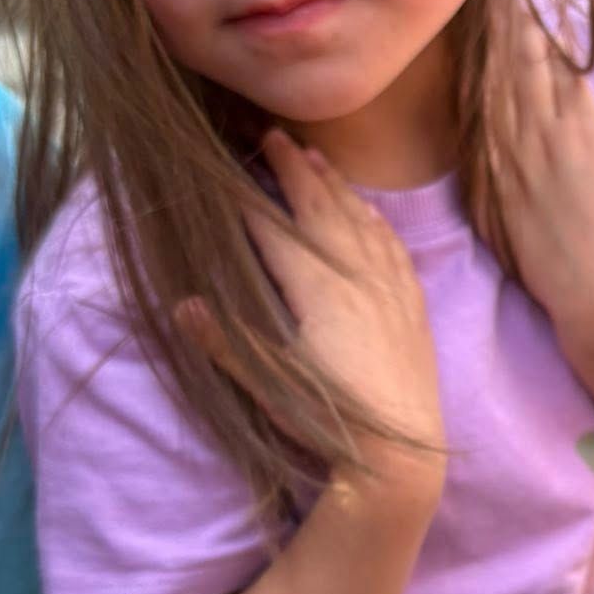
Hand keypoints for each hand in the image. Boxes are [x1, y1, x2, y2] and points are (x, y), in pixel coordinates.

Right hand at [187, 128, 441, 455]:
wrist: (401, 456)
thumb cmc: (329, 424)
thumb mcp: (270, 387)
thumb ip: (225, 344)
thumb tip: (182, 304)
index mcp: (318, 292)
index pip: (277, 231)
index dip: (251, 198)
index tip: (229, 167)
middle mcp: (357, 280)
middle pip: (322, 210)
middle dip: (295, 170)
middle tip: (272, 137)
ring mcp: (390, 291)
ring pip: (360, 222)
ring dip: (336, 187)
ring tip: (315, 157)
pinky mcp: (411, 308)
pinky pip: (392, 248)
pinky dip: (374, 221)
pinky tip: (367, 210)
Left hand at [500, 15, 593, 346]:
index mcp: (586, 135)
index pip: (567, 71)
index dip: (559, 39)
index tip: (552, 14)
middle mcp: (546, 145)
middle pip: (527, 78)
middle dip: (520, 40)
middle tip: (511, 9)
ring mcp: (518, 171)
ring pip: (500, 105)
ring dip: (496, 67)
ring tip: (491, 37)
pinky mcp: (501, 196)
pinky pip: (486, 143)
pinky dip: (482, 113)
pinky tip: (478, 95)